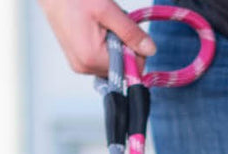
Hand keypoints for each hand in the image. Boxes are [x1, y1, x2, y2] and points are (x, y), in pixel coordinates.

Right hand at [38, 0, 155, 76]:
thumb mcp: (108, 11)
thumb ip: (130, 32)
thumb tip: (150, 50)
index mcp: (92, 58)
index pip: (127, 68)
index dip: (136, 50)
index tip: (132, 31)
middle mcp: (85, 68)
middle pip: (119, 67)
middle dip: (124, 46)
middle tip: (114, 24)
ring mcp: (80, 66)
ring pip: (111, 63)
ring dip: (115, 45)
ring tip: (104, 25)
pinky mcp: (77, 61)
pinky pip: (100, 59)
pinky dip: (106, 46)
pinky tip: (98, 30)